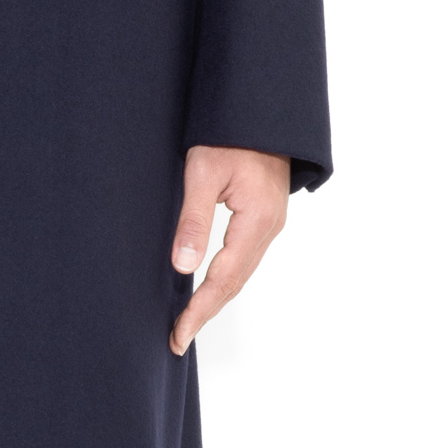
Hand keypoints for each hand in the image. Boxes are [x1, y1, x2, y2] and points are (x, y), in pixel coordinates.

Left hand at [168, 146, 289, 356]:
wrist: (261, 109)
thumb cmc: (230, 134)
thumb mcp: (203, 173)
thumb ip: (193, 220)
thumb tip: (182, 266)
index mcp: (256, 221)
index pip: (224, 279)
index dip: (200, 310)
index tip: (178, 335)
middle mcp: (269, 227)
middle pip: (235, 282)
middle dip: (205, 312)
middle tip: (177, 338)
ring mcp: (270, 223)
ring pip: (242, 272)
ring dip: (215, 299)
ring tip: (188, 321)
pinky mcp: (265, 216)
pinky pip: (245, 257)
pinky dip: (225, 278)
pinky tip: (207, 287)